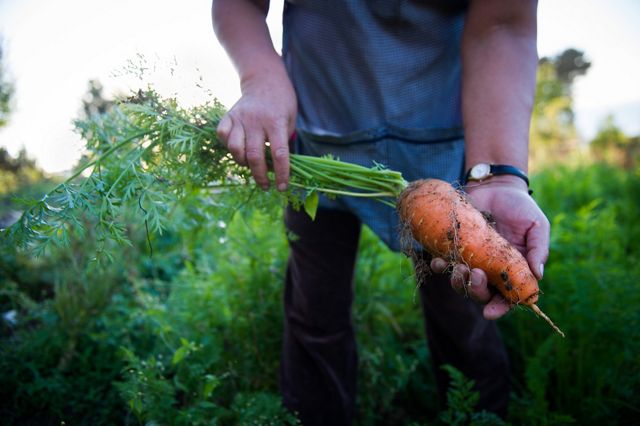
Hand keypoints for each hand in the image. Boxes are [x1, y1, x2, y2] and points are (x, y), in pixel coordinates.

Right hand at [216, 64, 296, 190]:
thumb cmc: (282, 103)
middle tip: (265, 186)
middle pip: (254, 155)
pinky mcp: (228, 115)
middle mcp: (256, 120)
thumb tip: (277, 168)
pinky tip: (238, 149)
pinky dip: (228, 147)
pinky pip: (222, 135)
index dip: (281, 173)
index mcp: (276, 122)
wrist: (264, 79)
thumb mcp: (290, 120)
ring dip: (243, 163)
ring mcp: (240, 117)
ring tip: (251, 166)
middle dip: (260, 176)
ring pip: (235, 148)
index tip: (281, 187)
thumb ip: (283, 141)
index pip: (279, 153)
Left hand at [430, 176, 549, 319]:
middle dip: (477, 291)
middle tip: (476, 276)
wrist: (495, 185)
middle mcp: (491, 270)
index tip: (491, 312)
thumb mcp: (537, 225)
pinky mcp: (454, 247)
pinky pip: (444, 264)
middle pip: (482, 293)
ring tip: (459, 268)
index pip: (507, 297)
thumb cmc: (520, 207)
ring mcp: (471, 259)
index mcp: (512, 270)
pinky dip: (439, 266)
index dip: (499, 308)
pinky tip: (437, 261)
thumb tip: (538, 276)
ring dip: (458, 282)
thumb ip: (538, 249)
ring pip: (461, 283)